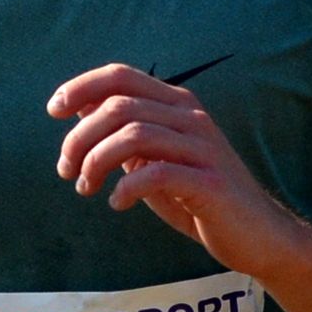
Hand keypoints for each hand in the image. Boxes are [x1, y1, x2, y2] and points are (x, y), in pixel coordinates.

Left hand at [48, 62, 302, 272]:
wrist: (259, 235)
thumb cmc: (199, 198)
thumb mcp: (155, 160)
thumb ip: (124, 135)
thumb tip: (79, 109)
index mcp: (177, 105)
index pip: (122, 76)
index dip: (81, 86)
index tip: (53, 110)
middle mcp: (191, 117)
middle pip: (119, 106)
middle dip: (80, 137)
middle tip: (67, 170)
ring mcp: (202, 148)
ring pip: (133, 134)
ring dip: (96, 162)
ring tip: (86, 188)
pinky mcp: (209, 183)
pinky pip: (157, 173)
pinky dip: (126, 187)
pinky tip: (118, 203)